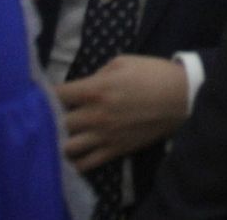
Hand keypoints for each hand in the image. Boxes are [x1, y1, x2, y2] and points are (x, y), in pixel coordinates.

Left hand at [55, 54, 188, 170]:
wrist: (181, 97)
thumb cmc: (153, 73)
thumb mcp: (123, 62)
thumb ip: (97, 74)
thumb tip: (84, 86)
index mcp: (96, 89)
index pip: (56, 94)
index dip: (46, 93)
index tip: (45, 92)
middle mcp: (95, 115)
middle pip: (56, 123)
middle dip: (51, 117)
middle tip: (54, 114)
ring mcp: (104, 136)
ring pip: (67, 148)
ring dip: (61, 140)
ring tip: (63, 135)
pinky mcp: (115, 150)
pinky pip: (86, 164)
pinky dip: (76, 161)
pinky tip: (75, 153)